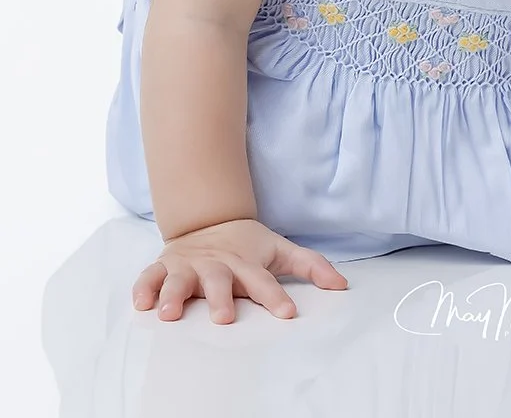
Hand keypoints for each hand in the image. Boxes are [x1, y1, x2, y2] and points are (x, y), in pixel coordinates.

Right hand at [132, 218, 348, 322]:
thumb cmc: (247, 245)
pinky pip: (150, 277)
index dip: (276, 297)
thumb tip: (343, 285)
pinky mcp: (165, 266)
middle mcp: (217, 266)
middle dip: (220, 299)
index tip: (287, 313)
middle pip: (219, 283)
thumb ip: (311, 266)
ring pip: (180, 281)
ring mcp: (189, 266)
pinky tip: (141, 303)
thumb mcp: (280, 251)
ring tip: (171, 313)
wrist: (208, 220)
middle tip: (223, 317)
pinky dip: (144, 288)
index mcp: (246, 265)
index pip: (264, 282)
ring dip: (174, 295)